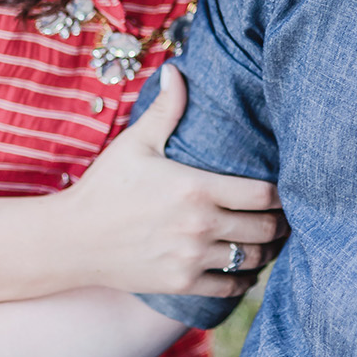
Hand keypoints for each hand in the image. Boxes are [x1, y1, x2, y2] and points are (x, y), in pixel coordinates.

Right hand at [69, 64, 285, 296]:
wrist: (72, 239)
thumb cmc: (104, 186)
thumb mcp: (135, 143)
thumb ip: (165, 109)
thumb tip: (176, 70)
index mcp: (196, 188)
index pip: (264, 195)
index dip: (281, 194)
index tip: (282, 190)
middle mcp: (200, 226)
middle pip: (265, 229)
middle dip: (280, 223)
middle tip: (284, 218)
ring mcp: (191, 258)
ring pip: (251, 259)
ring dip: (265, 251)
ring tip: (268, 242)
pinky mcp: (182, 283)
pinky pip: (230, 286)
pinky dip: (243, 278)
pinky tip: (243, 268)